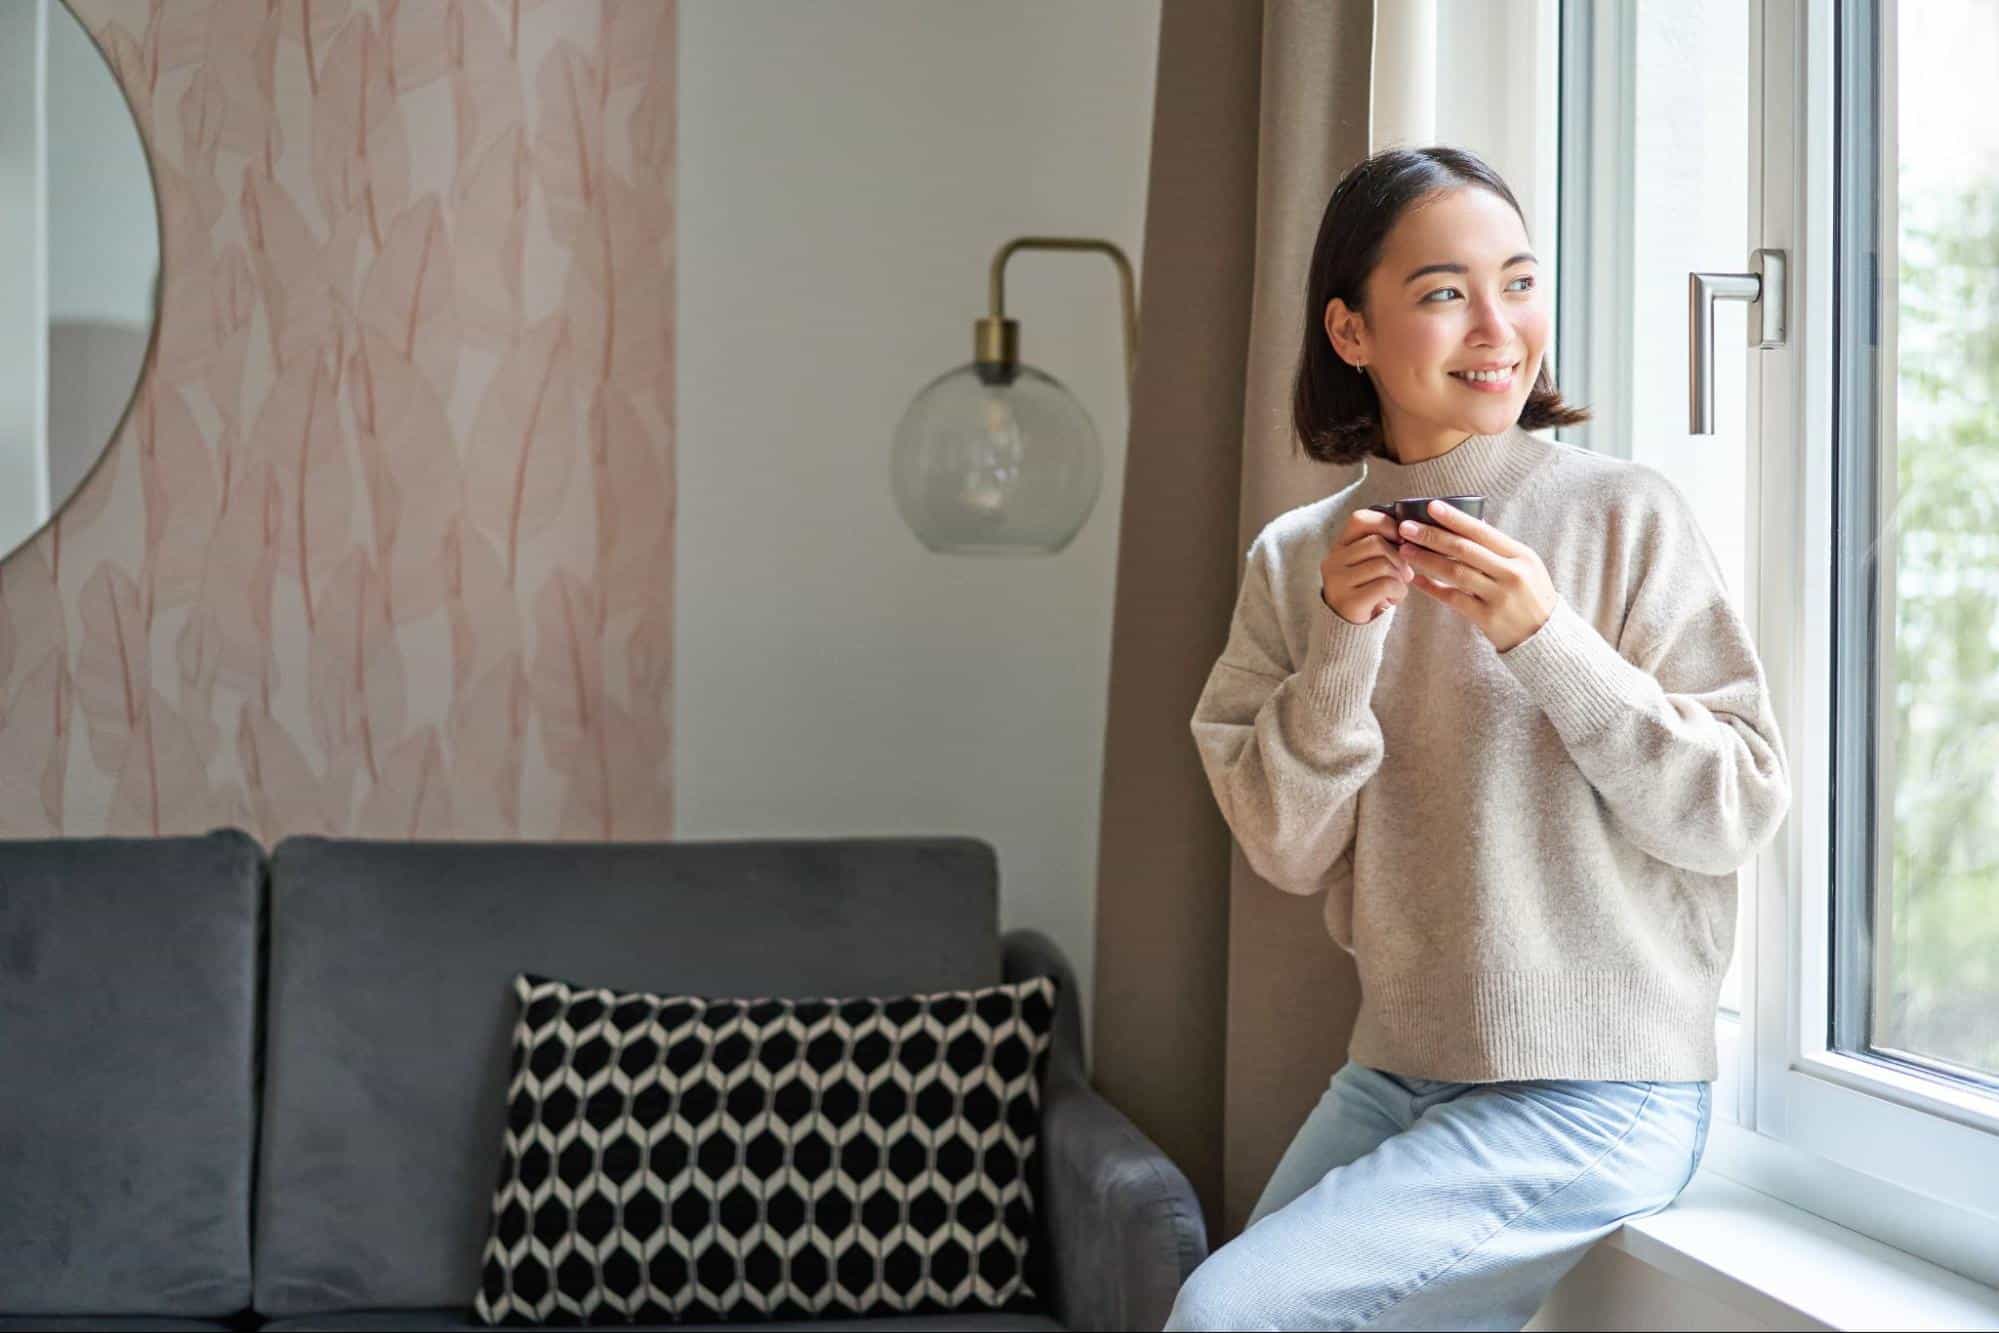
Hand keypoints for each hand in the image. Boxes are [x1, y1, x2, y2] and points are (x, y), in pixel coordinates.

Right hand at [1320, 508, 1414, 623]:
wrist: (1350, 628)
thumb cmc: (1367, 591)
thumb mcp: (1369, 564)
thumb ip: (1381, 546)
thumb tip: (1408, 533)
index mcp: (1339, 547)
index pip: (1360, 520)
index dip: (1385, 524)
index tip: (1400, 539)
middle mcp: (1333, 561)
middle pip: (1376, 543)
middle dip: (1399, 557)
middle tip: (1405, 573)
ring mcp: (1338, 582)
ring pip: (1383, 564)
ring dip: (1400, 577)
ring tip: (1398, 587)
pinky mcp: (1349, 601)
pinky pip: (1385, 585)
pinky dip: (1399, 592)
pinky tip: (1394, 599)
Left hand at [1395, 501, 1555, 651]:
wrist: (1545, 635)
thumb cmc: (1531, 594)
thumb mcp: (1525, 565)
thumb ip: (1498, 549)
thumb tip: (1464, 525)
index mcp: (1520, 555)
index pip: (1483, 531)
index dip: (1455, 519)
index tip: (1431, 507)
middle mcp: (1511, 573)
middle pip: (1464, 550)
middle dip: (1432, 536)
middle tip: (1406, 528)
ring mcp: (1499, 596)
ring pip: (1455, 573)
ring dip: (1427, 560)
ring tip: (1405, 550)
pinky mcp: (1488, 618)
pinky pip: (1454, 599)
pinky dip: (1433, 588)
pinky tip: (1417, 579)